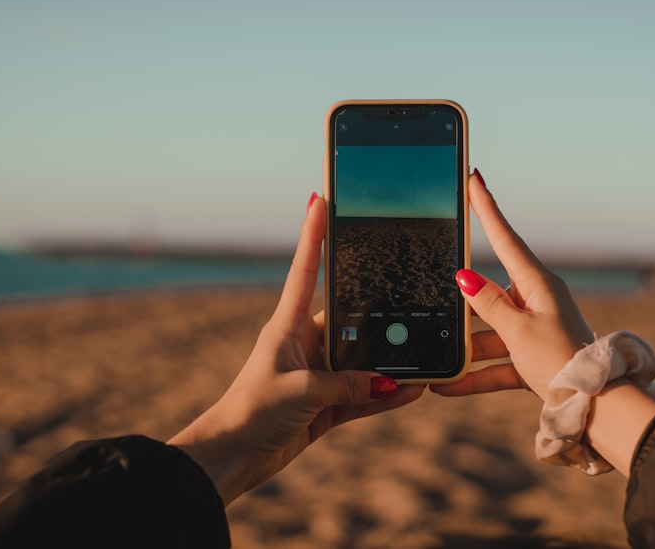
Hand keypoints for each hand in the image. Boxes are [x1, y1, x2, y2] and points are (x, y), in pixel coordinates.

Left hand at [169, 193, 423, 504]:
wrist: (231, 458)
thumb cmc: (252, 412)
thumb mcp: (303, 391)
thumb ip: (348, 384)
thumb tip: (389, 383)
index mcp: (288, 325)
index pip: (305, 269)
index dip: (314, 233)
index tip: (322, 197)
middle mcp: (304, 344)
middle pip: (349, 319)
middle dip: (379, 313)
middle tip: (411, 295)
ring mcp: (316, 374)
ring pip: (361, 361)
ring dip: (388, 362)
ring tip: (422, 354)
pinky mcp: (323, 404)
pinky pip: (362, 394)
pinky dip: (384, 395)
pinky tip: (412, 390)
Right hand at [432, 170, 594, 399]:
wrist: (596, 406)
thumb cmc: (562, 361)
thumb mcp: (519, 330)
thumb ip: (489, 304)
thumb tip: (465, 278)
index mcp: (537, 283)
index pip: (504, 236)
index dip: (486, 207)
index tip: (474, 177)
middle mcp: (536, 300)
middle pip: (489, 290)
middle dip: (462, 300)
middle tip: (437, 290)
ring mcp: (534, 328)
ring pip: (490, 330)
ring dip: (466, 347)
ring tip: (436, 361)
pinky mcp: (532, 356)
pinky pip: (497, 361)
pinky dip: (476, 373)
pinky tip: (447, 385)